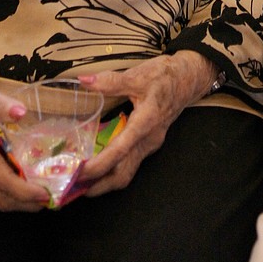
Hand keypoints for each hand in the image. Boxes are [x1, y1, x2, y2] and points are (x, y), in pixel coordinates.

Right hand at [0, 67, 49, 211]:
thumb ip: (0, 104)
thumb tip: (21, 112)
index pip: (2, 180)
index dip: (24, 191)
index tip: (45, 194)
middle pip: (1, 196)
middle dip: (26, 203)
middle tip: (51, 199)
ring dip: (20, 200)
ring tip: (43, 195)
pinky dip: (12, 191)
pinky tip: (27, 183)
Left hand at [76, 51, 217, 194]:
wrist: (189, 79)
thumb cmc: (165, 76)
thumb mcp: (138, 74)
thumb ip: (111, 81)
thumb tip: (84, 80)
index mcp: (146, 122)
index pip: (120, 151)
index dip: (99, 165)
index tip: (79, 172)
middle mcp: (148, 139)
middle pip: (123, 173)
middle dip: (99, 185)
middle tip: (74, 187)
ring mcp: (150, 144)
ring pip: (127, 172)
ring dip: (105, 181)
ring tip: (81, 182)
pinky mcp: (149, 143)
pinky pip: (130, 162)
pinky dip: (112, 169)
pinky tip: (98, 164)